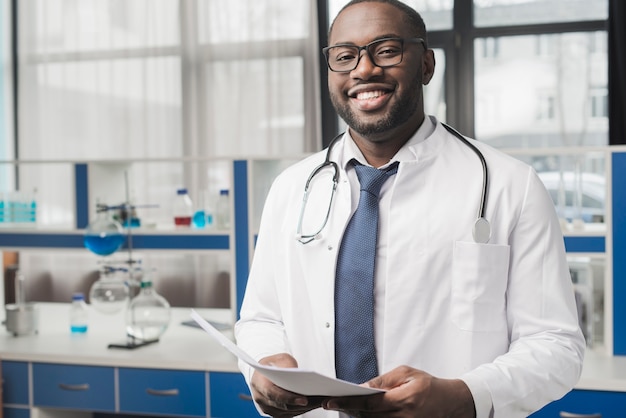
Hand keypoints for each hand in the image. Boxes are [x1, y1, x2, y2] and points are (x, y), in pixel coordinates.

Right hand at [250, 353, 325, 417]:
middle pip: (283, 406)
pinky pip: (291, 414)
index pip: (273, 394)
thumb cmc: (274, 364)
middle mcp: (260, 398)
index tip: (304, 399)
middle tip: (320, 400)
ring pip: (289, 412)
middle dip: (302, 404)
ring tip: (321, 400)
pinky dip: (303, 409)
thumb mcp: (280, 358)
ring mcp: (268, 408)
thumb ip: (287, 364)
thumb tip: (296, 374)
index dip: (289, 398)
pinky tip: (315, 402)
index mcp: (258, 383)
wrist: (266, 372)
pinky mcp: (276, 413)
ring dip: (305, 408)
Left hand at [322, 366, 475, 417]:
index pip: (370, 404)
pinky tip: (362, 413)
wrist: (452, 402)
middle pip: (368, 417)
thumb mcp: (406, 373)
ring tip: (347, 406)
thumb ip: (383, 381)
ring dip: (359, 416)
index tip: (331, 402)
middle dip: (350, 409)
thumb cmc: (429, 385)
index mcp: (405, 399)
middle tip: (333, 402)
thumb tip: (362, 387)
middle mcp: (405, 417)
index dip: (349, 403)